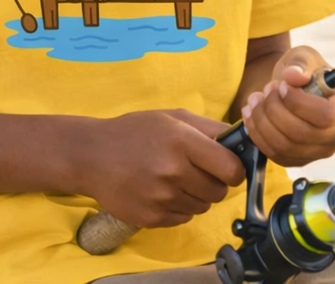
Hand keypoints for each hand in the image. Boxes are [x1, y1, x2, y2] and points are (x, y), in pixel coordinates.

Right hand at [79, 110, 244, 228]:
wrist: (92, 155)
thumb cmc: (135, 131)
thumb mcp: (171, 116)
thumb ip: (210, 128)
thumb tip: (243, 140)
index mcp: (182, 140)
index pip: (231, 169)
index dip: (233, 169)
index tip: (226, 166)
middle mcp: (173, 171)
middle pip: (219, 192)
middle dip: (213, 182)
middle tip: (194, 169)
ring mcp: (162, 198)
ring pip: (202, 207)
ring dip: (195, 195)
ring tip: (173, 178)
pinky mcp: (152, 218)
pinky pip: (183, 218)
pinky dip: (178, 207)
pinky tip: (160, 190)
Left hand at [240, 46, 334, 166]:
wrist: (291, 87)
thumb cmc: (303, 70)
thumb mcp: (303, 56)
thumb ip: (300, 62)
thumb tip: (295, 76)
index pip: (327, 115)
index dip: (299, 103)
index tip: (282, 86)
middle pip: (303, 133)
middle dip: (275, 109)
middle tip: (266, 90)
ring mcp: (322, 150)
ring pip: (286, 146)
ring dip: (262, 121)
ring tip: (256, 99)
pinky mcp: (302, 159)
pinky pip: (277, 155)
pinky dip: (258, 135)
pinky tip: (252, 114)